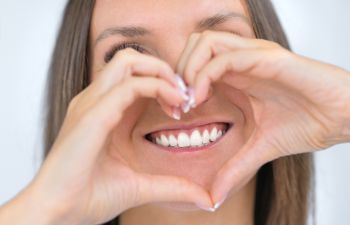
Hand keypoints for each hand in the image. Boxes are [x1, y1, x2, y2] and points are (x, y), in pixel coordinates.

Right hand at [0, 48, 212, 224]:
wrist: (57, 212)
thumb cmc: (89, 196)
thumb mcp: (140, 185)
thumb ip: (172, 185)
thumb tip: (204, 198)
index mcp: (104, 110)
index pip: (134, 76)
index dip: (163, 83)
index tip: (183, 107)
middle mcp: (95, 100)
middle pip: (131, 59)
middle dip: (163, 70)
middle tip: (184, 96)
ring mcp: (91, 104)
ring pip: (129, 61)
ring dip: (160, 73)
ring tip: (179, 98)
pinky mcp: (92, 115)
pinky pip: (128, 86)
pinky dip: (156, 87)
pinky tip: (173, 106)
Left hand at [177, 30, 349, 204]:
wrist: (343, 118)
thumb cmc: (306, 124)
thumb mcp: (259, 148)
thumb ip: (234, 167)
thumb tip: (214, 197)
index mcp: (237, 75)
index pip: (195, 61)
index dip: (178, 83)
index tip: (175, 111)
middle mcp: (242, 60)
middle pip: (193, 44)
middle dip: (177, 70)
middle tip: (177, 102)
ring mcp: (253, 55)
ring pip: (204, 42)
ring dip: (188, 69)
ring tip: (189, 100)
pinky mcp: (267, 58)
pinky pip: (225, 57)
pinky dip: (205, 74)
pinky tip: (201, 98)